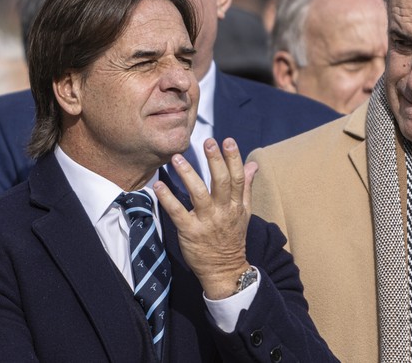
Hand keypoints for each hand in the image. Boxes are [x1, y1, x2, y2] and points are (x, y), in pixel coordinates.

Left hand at [154, 138, 257, 299]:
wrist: (224, 270)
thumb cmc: (232, 237)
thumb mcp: (244, 212)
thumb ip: (246, 186)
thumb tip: (253, 164)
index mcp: (237, 205)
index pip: (238, 178)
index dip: (233, 158)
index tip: (227, 141)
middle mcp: (223, 211)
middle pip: (222, 182)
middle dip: (215, 161)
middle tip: (207, 142)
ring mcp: (206, 222)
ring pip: (199, 194)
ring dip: (188, 174)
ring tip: (177, 158)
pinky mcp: (190, 232)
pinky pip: (177, 212)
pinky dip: (167, 198)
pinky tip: (158, 185)